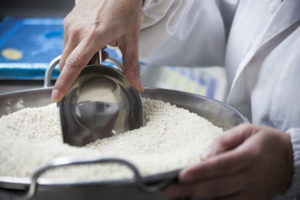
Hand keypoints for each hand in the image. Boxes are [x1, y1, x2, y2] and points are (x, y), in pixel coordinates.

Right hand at [52, 0, 143, 100]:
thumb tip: (137, 85)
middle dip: (77, 71)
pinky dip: (77, 48)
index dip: (63, 83)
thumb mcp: (131, 39)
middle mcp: (76, 31)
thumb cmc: (125, 10)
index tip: (56, 96)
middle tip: (98, 65)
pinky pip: (67, 42)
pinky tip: (93, 42)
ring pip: (66, 53)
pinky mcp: (69, 20)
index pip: (73, 65)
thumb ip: (132, 65)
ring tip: (99, 50)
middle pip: (66, 63)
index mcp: (92, 36)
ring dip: (78, 59)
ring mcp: (70, 24)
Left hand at [165, 124, 292, 199]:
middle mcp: (250, 177)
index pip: (220, 165)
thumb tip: (204, 155)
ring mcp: (252, 192)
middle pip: (217, 186)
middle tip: (169, 191)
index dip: (200, 171)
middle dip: (191, 190)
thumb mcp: (247, 130)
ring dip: (198, 199)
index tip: (181, 175)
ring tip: (177, 197)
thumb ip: (224, 140)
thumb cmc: (266, 141)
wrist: (291, 160)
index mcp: (248, 156)